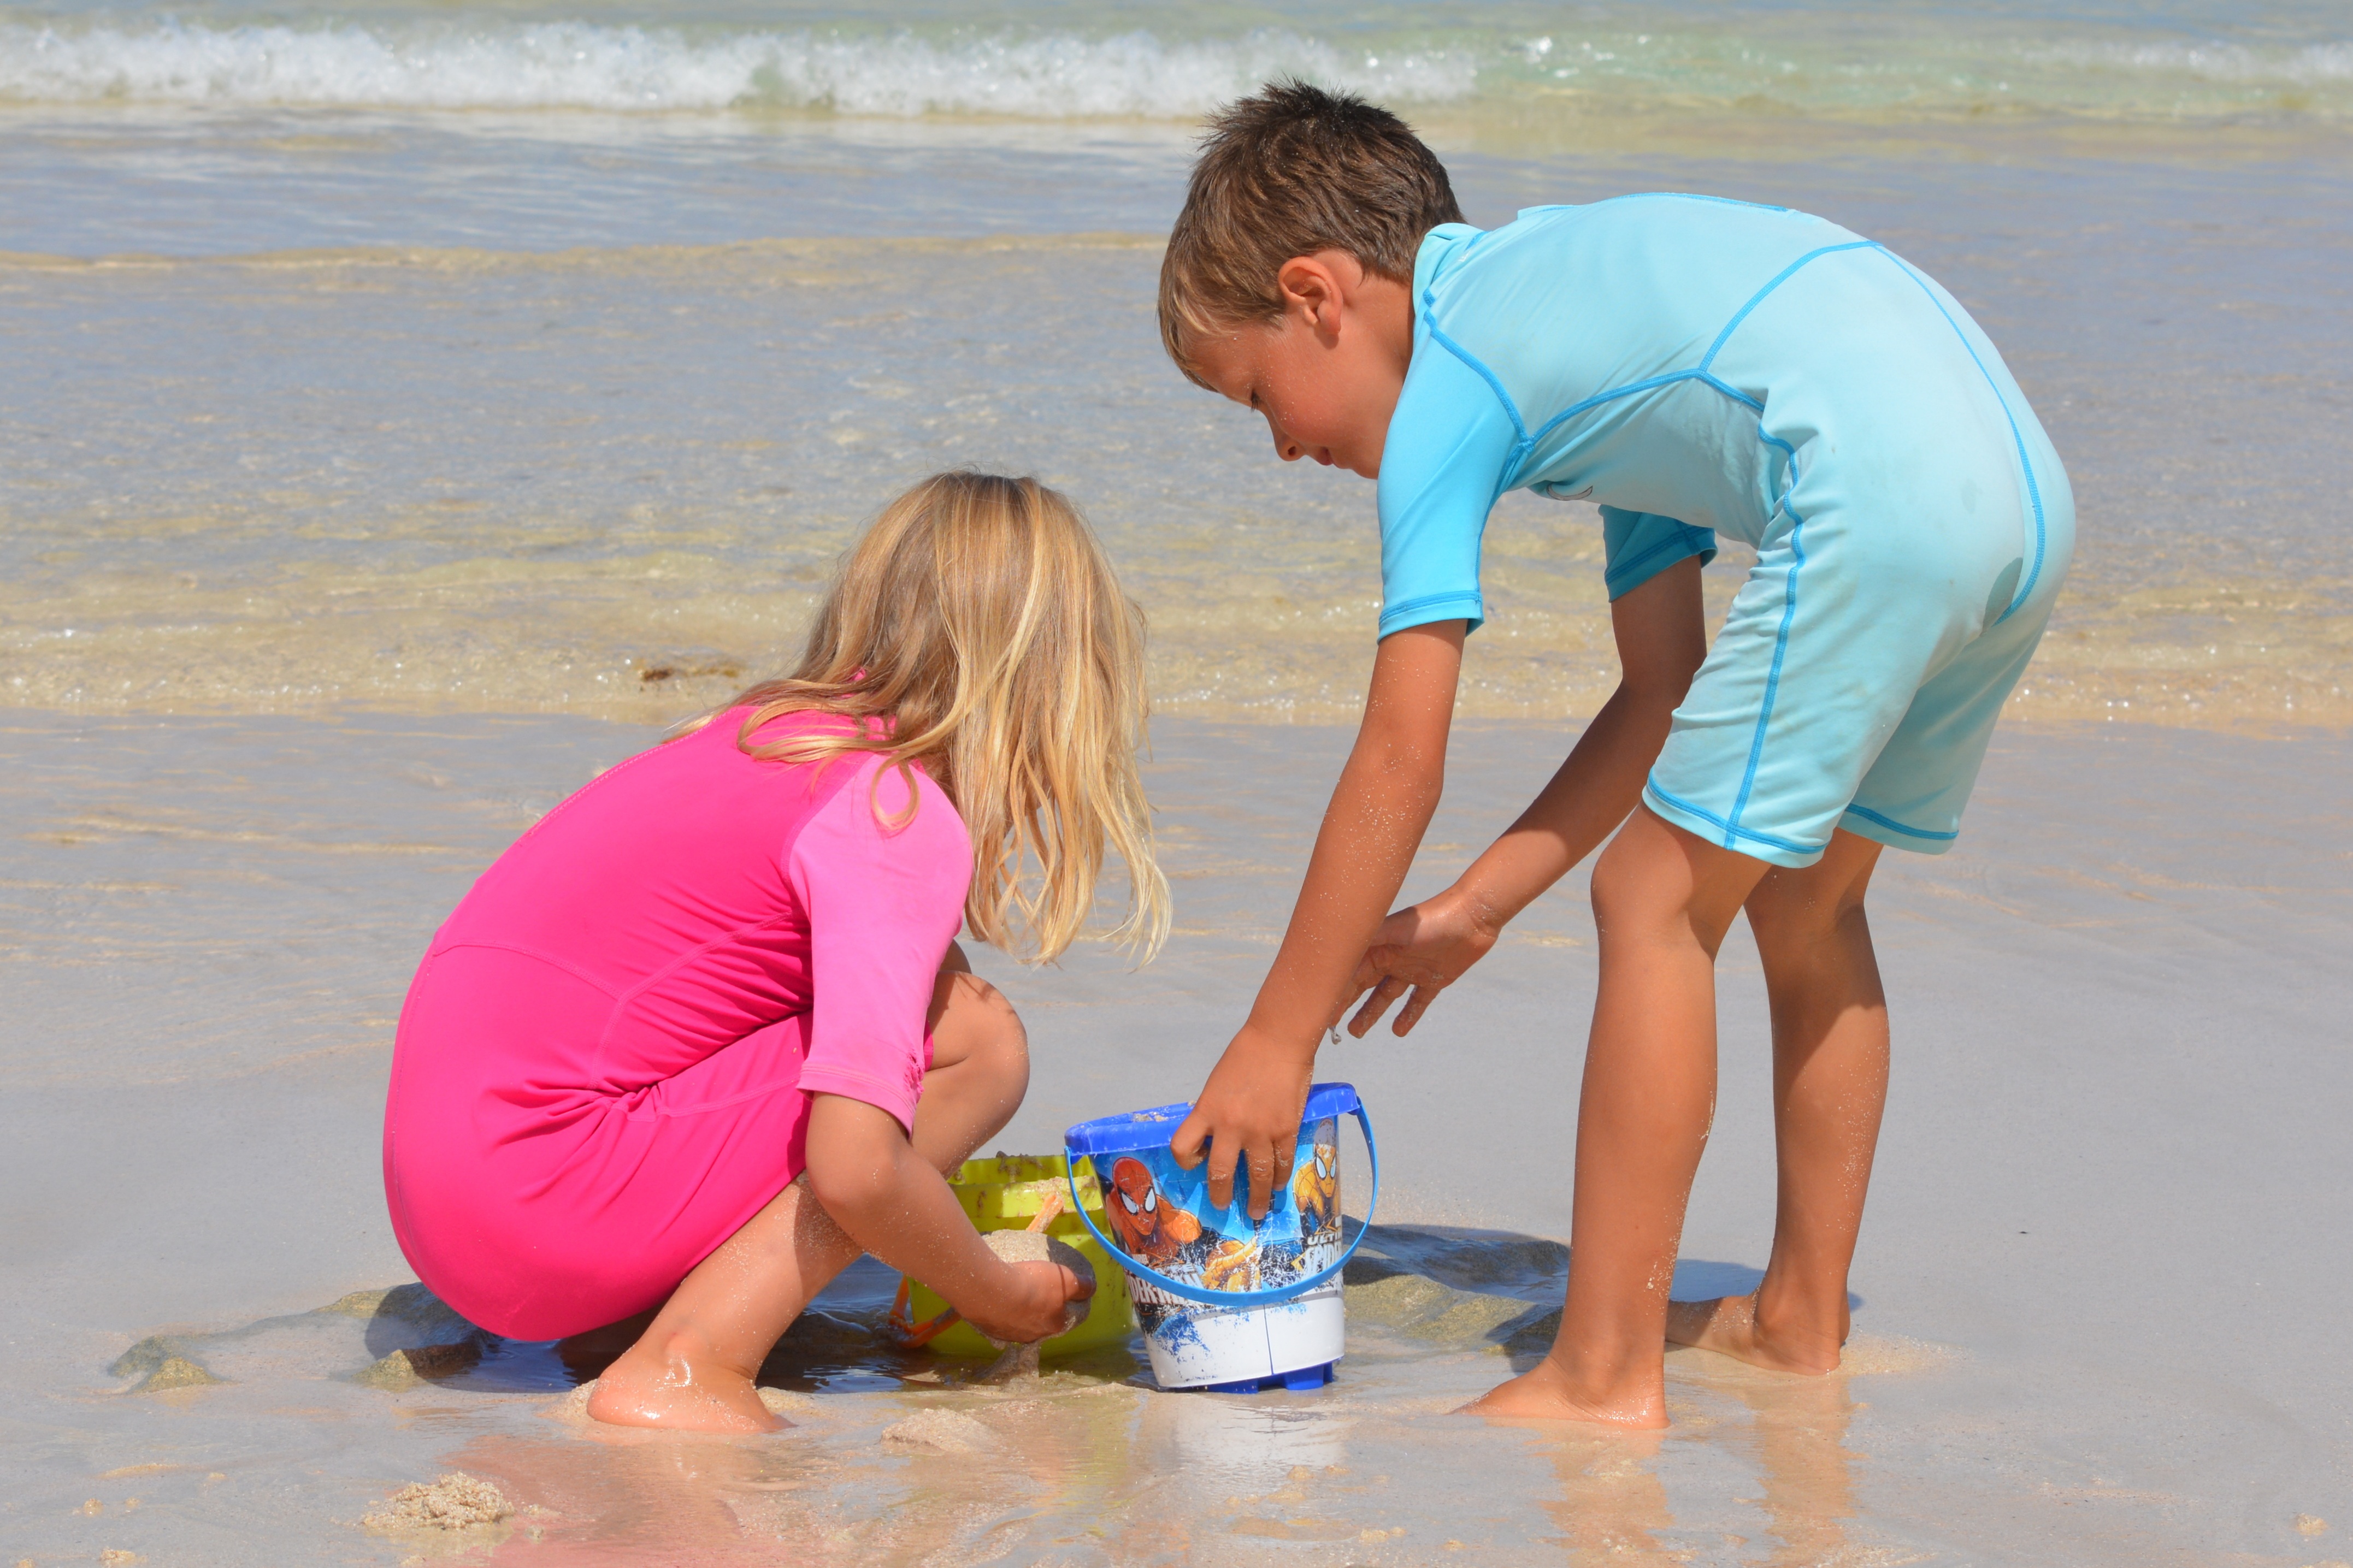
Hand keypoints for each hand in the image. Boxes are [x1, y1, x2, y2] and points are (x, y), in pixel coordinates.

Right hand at [961, 1259, 1094, 1345]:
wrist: (992, 1291)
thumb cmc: (1034, 1284)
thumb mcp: (1066, 1278)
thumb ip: (1081, 1285)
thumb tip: (1092, 1288)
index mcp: (1055, 1325)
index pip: (1066, 1316)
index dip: (1064, 1303)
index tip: (1058, 1291)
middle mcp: (1035, 1336)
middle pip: (1043, 1322)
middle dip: (1042, 1309)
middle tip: (1036, 1290)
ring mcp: (1012, 1336)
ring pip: (1021, 1324)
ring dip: (1021, 1312)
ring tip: (1016, 1294)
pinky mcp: (992, 1331)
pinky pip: (1001, 1322)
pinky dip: (1003, 1312)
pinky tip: (999, 1299)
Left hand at [1169, 1027, 1312, 1220]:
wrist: (1277, 1041)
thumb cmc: (1244, 1056)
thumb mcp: (1216, 1085)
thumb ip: (1214, 1112)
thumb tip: (1217, 1138)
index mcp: (1206, 1111)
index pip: (1182, 1147)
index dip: (1186, 1160)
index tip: (1196, 1162)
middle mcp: (1230, 1126)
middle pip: (1220, 1173)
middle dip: (1221, 1196)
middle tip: (1224, 1207)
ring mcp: (1260, 1131)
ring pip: (1257, 1176)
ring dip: (1258, 1197)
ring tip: (1258, 1209)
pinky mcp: (1285, 1130)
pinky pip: (1282, 1162)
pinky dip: (1280, 1177)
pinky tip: (1278, 1184)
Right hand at [1334, 886, 1500, 1037]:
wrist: (1474, 916)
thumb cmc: (1432, 918)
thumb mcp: (1396, 928)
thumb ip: (1367, 937)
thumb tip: (1334, 941)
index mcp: (1379, 947)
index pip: (1351, 973)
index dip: (1336, 992)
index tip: (1323, 1010)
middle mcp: (1392, 958)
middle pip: (1363, 986)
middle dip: (1346, 1004)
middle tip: (1331, 1026)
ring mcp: (1412, 970)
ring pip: (1385, 996)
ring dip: (1371, 1013)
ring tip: (1355, 1032)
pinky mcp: (1434, 979)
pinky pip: (1417, 1001)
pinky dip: (1409, 1015)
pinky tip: (1398, 1031)